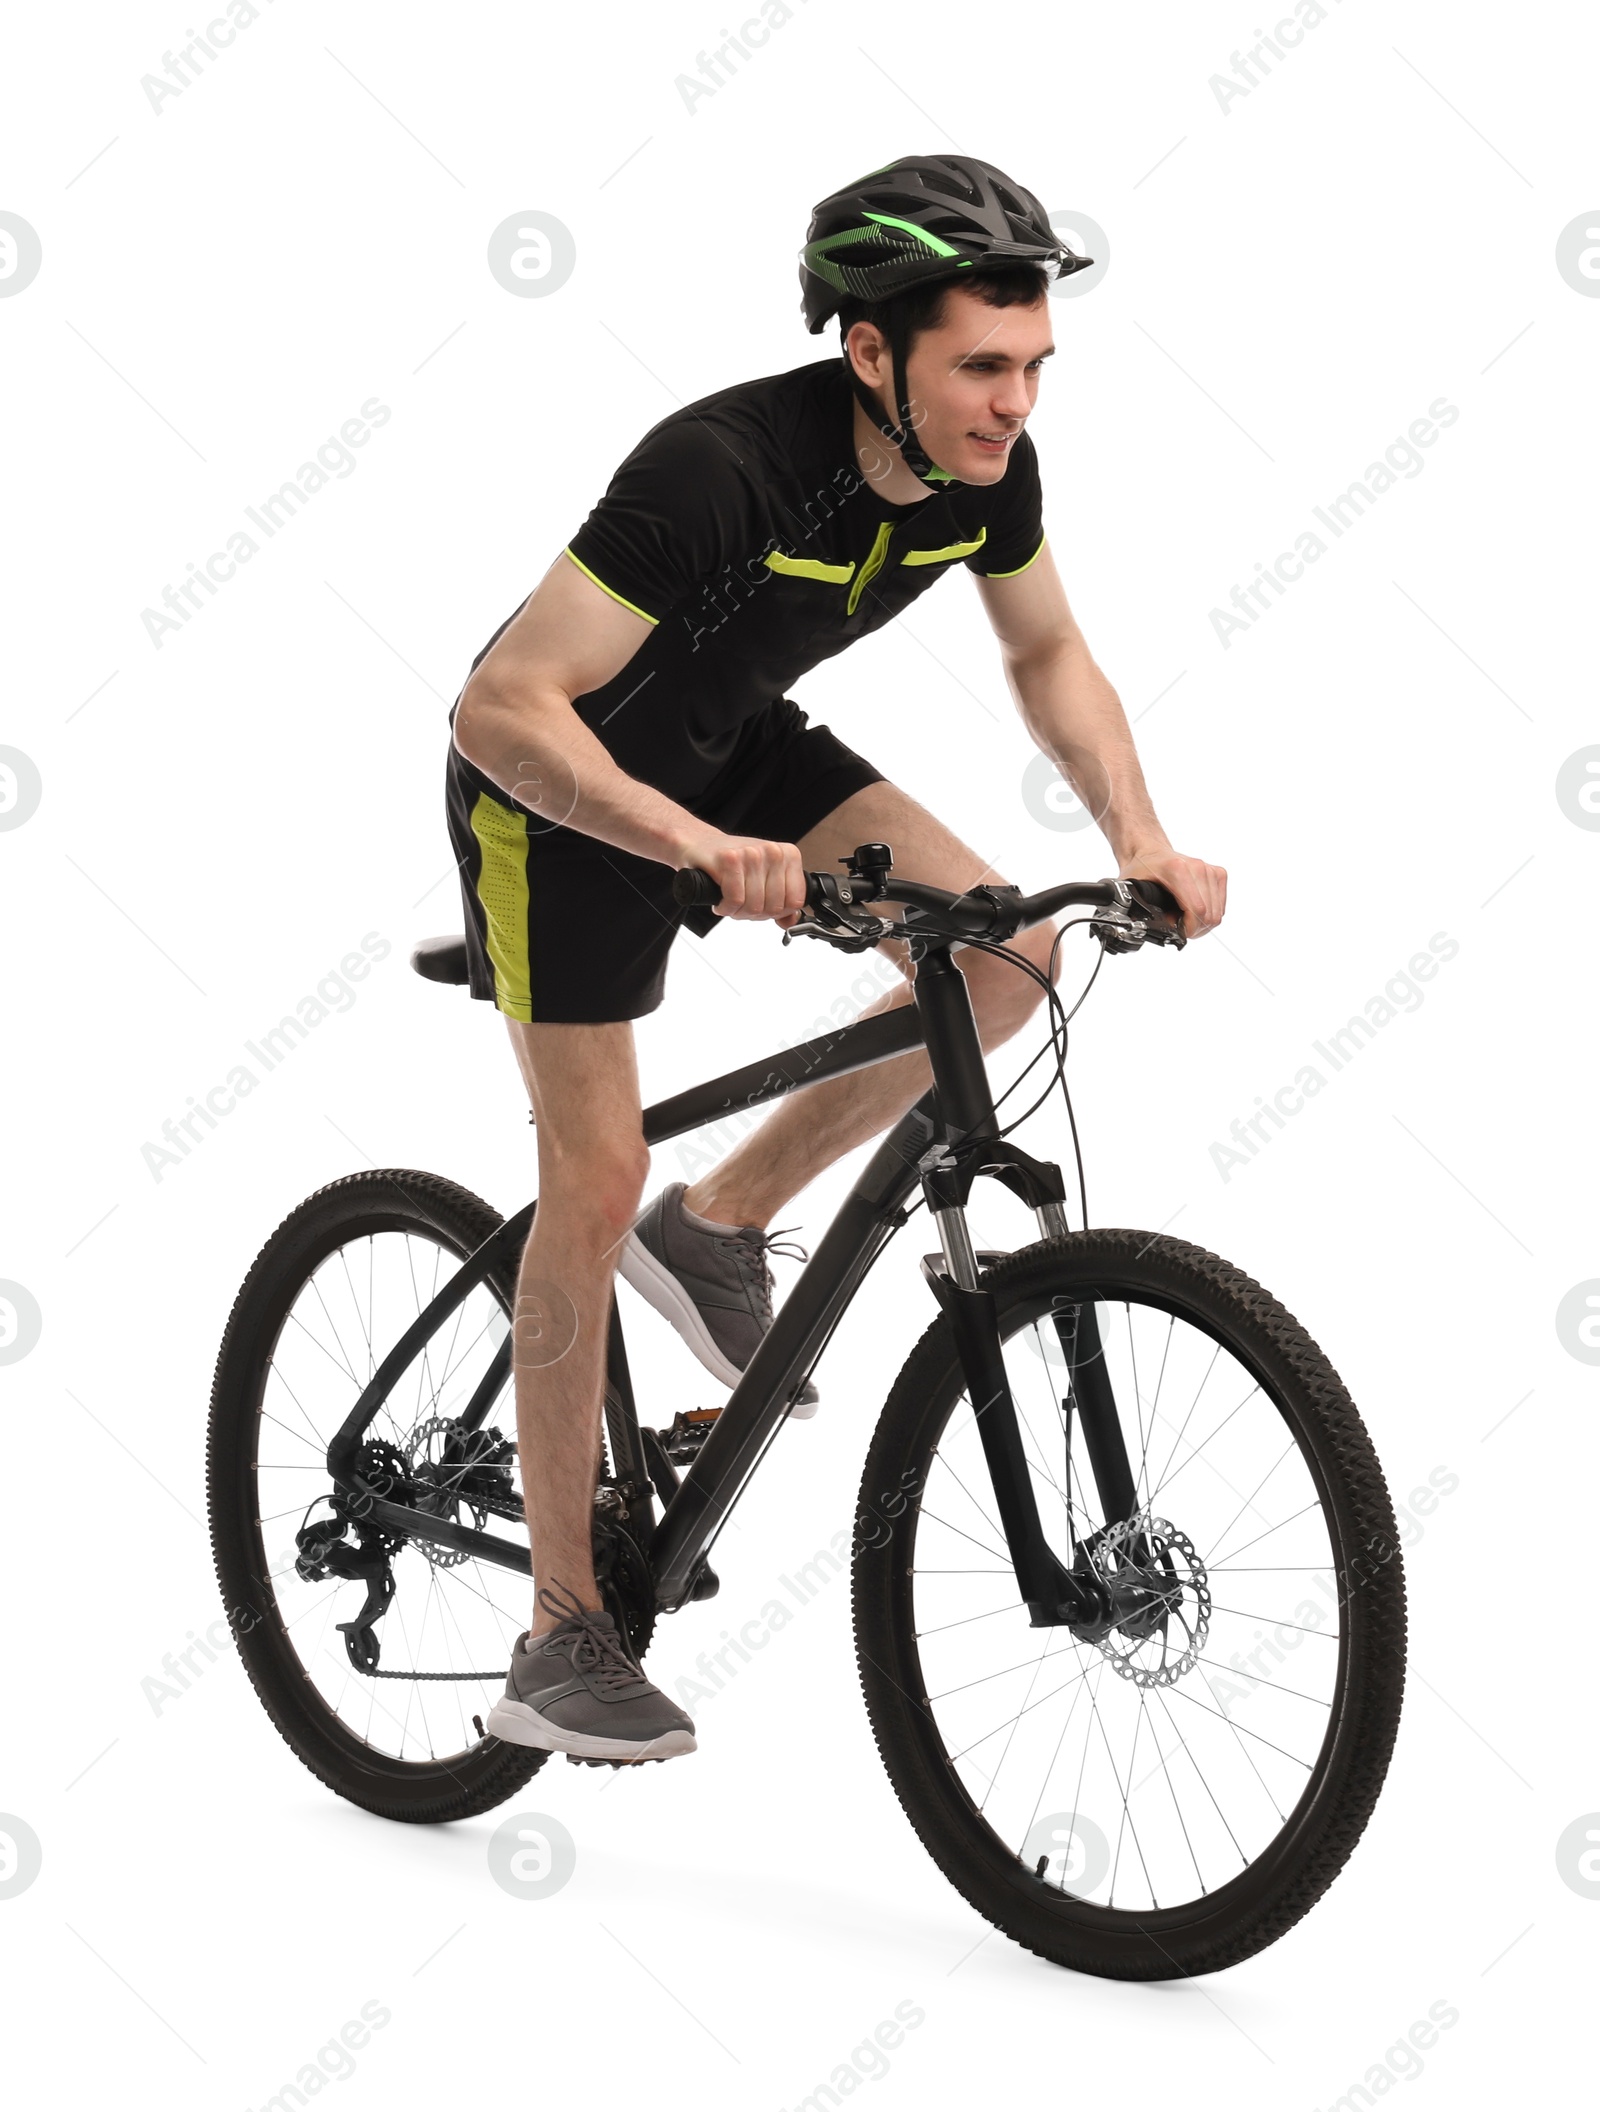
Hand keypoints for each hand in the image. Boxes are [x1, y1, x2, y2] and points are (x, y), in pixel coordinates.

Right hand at [681, 830, 807, 924]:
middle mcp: (773, 852)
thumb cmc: (733, 863)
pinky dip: (725, 908)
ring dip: (738, 913)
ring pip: (754, 906)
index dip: (778, 913)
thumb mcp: (765, 879)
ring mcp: (752, 854)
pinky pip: (735, 901)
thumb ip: (782, 901)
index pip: (796, 901)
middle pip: (774, 907)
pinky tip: (721, 901)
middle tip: (742, 906)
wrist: (700, 844)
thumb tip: (791, 921)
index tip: (763, 908)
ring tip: (730, 903)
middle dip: (755, 914)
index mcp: (788, 855)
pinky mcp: (730, 859)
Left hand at [1118, 846, 1226, 938]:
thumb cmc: (1142, 869)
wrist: (1151, 852)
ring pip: (1217, 913)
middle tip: (1179, 929)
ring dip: (1202, 924)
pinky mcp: (1218, 873)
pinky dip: (1209, 915)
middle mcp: (1197, 867)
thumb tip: (1166, 929)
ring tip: (1184, 921)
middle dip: (1194, 929)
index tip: (1178, 932)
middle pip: (1209, 914)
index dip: (1189, 929)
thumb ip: (1147, 911)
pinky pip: (1220, 906)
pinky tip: (1193, 913)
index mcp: (1177, 869)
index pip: (1197, 910)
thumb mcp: (1135, 891)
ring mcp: (1209, 869)